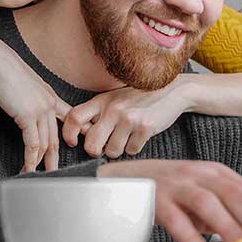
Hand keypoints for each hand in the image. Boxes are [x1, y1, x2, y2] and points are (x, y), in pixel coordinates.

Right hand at [0, 34, 70, 172]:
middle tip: (55, 172)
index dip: (76, 131)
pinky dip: (30, 159)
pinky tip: (27, 168)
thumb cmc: (2, 69)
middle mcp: (50, 103)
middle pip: (56, 137)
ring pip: (45, 143)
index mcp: (49, 94)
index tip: (81, 142)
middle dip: (55, 157)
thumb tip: (25, 106)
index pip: (68, 117)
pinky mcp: (29, 115)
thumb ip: (29, 96)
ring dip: (40, 162)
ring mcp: (41, 109)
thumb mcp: (22, 83)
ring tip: (36, 176)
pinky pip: (32, 144)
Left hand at [62, 79, 193, 158]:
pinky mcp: (145, 127)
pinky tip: (139, 135)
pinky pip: (132, 150)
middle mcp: (113, 109)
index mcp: (101, 101)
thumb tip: (82, 134)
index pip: (74, 118)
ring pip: (112, 152)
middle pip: (91, 145)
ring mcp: (129, 118)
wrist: (172, 90)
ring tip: (126, 137)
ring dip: (118, 149)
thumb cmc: (139, 97)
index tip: (74, 142)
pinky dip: (135, 147)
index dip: (69, 134)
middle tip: (104, 146)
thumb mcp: (114, 98)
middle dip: (96, 151)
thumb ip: (98, 113)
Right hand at [98, 159, 241, 241]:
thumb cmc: (164, 193)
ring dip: (230, 230)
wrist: (119, 181)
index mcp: (215, 171)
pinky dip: (192, 240)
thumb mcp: (198, 196)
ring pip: (211, 204)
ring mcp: (176, 184)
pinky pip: (178, 221)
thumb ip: (222, 212)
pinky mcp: (156, 199)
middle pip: (237, 195)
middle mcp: (199, 173)